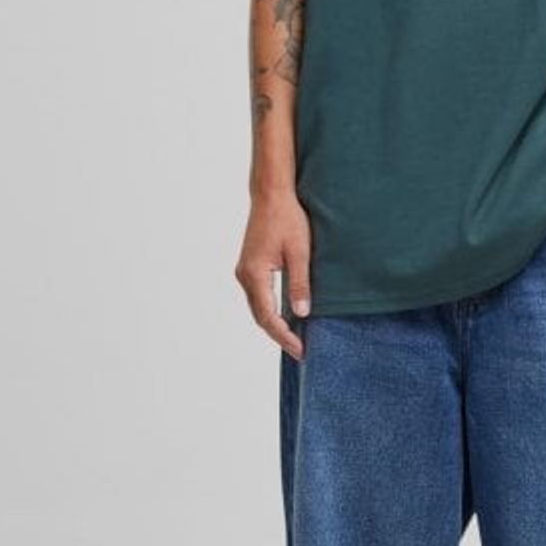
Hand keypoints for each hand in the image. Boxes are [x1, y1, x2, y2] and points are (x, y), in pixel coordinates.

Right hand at [236, 193, 311, 358]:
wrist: (271, 194)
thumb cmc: (287, 219)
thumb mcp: (300, 252)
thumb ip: (299, 284)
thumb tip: (301, 314)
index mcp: (255, 274)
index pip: (268, 317)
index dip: (284, 336)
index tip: (301, 350)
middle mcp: (245, 275)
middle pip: (260, 316)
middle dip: (280, 335)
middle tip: (300, 351)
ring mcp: (245, 271)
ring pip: (259, 307)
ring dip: (275, 324)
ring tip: (295, 338)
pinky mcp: (250, 266)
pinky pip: (259, 296)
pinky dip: (271, 310)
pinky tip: (287, 317)